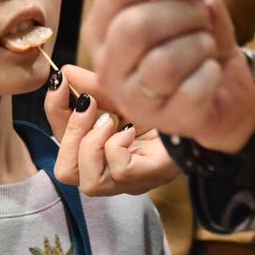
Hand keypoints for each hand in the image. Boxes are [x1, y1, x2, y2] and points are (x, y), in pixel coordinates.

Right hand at [44, 67, 180, 195]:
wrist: (201, 114)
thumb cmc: (161, 108)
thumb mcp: (121, 94)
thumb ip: (92, 86)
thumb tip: (63, 72)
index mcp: (97, 151)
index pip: (60, 142)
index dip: (53, 113)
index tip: (60, 83)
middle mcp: (109, 172)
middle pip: (66, 172)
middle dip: (71, 133)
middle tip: (90, 105)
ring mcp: (130, 182)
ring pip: (89, 182)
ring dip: (93, 144)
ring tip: (111, 121)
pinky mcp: (151, 177)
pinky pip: (120, 171)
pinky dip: (118, 146)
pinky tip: (131, 131)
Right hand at [80, 0, 254, 153]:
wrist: (224, 90)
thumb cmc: (195, 42)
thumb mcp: (191, 1)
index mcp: (102, 27)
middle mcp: (108, 65)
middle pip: (134, 27)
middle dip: (182, 12)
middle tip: (202, 16)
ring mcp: (133, 99)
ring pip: (162, 63)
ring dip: (199, 44)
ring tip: (205, 47)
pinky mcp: (167, 121)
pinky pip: (193, 89)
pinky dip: (211, 72)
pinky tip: (210, 73)